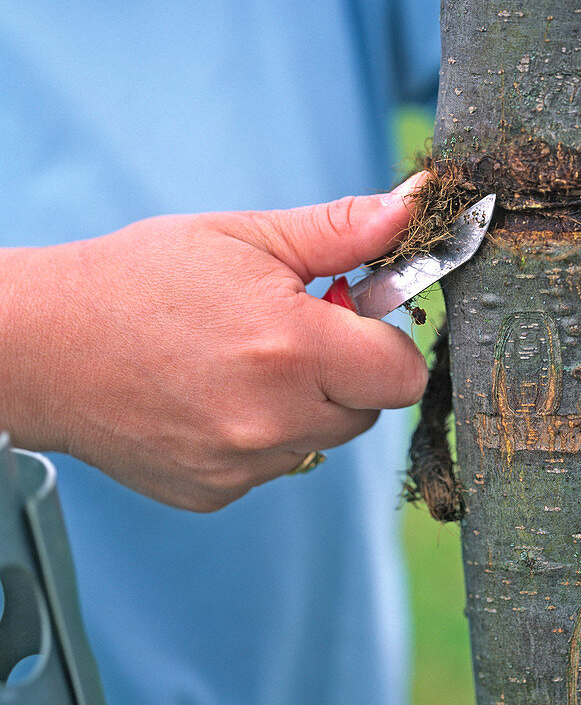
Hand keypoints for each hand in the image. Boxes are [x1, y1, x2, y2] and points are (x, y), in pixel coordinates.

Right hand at [0, 178, 428, 509]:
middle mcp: (275, 420)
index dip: (387, 341)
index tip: (351, 316)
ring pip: (321, 439)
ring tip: (240, 363)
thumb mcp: (244, 236)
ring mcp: (243, 466)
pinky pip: (273, 467)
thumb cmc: (140, 280)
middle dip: (347, 371)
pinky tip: (211, 399)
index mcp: (293, 348)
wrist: (46, 345)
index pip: (405, 374)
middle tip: (289, 332)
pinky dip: (260, 437)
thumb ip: (338, 231)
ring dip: (304, 406)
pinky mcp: (215, 492)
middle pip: (369, 410)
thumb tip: (410, 211)